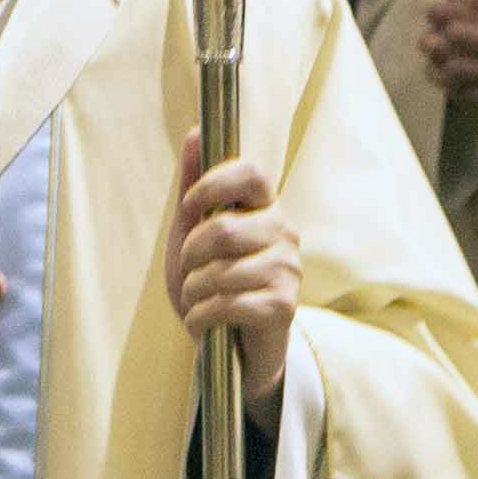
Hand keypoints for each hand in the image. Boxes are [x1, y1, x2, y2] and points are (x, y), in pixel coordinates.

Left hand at [168, 132, 299, 410]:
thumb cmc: (213, 281)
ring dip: (192, 292)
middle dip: (190, 255)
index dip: (212, 184)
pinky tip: (202, 321)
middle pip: (221, 229)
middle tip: (190, 272)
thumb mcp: (194, 233)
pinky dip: (200, 316)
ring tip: (197, 299)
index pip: (250, 172)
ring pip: (220, 271)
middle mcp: (284, 231)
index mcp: (264, 206)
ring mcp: (288, 268)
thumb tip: (195, 132)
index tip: (189, 207)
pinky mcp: (283, 305)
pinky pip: (226, 304)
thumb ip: (194, 187)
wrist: (234, 346)